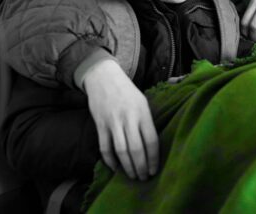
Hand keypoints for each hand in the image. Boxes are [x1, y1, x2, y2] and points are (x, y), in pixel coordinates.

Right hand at [83, 59, 158, 180]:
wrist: (104, 78)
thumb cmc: (127, 91)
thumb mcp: (142, 102)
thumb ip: (146, 121)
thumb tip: (151, 145)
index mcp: (143, 113)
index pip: (151, 140)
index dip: (154, 158)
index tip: (155, 170)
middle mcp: (129, 118)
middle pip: (136, 149)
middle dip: (141, 167)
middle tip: (144, 178)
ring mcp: (113, 122)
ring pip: (121, 151)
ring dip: (127, 167)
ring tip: (133, 176)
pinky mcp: (100, 125)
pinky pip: (105, 147)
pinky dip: (110, 160)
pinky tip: (116, 168)